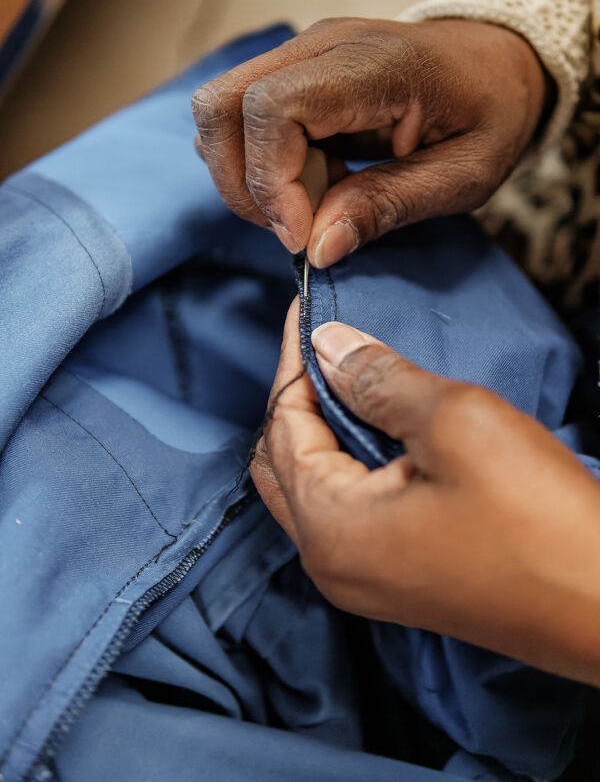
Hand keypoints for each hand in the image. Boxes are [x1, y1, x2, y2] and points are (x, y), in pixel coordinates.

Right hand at [192, 18, 546, 265]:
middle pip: (220, 105)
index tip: (301, 235)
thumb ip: (388, 206)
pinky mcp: (295, 74)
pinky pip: (242, 120)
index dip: (271, 181)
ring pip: (219, 113)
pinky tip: (312, 183)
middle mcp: (322, 46)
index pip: (272, 108)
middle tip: (294, 228)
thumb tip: (316, 248)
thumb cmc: (491, 114)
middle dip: (241, 184)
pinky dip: (259, 166)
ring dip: (246, 177)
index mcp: (372, 64)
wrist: (499, 61)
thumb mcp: (463, 175)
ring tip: (308, 204)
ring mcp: (301, 55)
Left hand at [251, 300, 599, 685]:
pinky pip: (349, 511)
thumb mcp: (457, 424)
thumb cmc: (538, 519)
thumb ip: (379, 379)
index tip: (303, 310)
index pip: (282, 426)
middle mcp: (330, 563)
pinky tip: (383, 426)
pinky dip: (351, 461)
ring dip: (325, 428)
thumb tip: (326, 345)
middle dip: (300, 396)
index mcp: (330, 528)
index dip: (292, 362)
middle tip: (326, 343)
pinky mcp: (398, 580)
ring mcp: (363, 580)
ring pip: (314, 486)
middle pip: (283, 461)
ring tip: (353, 374)